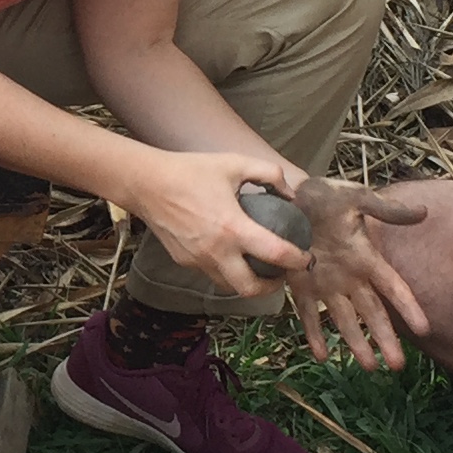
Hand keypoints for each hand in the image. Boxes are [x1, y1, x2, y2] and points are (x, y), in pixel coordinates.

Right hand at [126, 150, 327, 301]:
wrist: (146, 183)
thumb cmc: (191, 171)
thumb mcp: (234, 163)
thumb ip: (269, 174)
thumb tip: (290, 194)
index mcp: (233, 228)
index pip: (276, 255)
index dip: (297, 261)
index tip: (306, 259)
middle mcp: (216, 252)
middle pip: (251, 289)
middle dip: (272, 288)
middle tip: (280, 274)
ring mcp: (198, 261)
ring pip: (229, 286)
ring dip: (247, 282)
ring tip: (257, 267)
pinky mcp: (184, 262)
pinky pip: (211, 273)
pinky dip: (226, 269)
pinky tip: (229, 252)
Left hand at [281, 173, 427, 372]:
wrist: (287, 196)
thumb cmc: (325, 196)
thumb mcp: (356, 198)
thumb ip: (386, 210)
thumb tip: (422, 212)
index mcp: (366, 257)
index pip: (393, 287)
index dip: (408, 307)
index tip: (424, 329)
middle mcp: (350, 277)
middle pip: (372, 313)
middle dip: (385, 338)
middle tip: (397, 366)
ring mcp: (326, 284)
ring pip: (344, 320)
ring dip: (356, 343)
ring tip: (368, 367)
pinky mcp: (301, 287)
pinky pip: (308, 314)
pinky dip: (314, 334)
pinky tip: (321, 356)